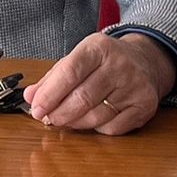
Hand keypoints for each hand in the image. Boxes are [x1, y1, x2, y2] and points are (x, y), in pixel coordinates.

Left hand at [22, 32, 176, 135]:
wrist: (146, 61)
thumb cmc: (105, 61)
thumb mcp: (79, 58)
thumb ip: (53, 78)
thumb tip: (30, 96)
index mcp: (99, 48)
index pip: (69, 73)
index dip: (49, 94)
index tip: (36, 108)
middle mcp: (120, 65)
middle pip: (82, 98)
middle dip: (58, 113)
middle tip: (47, 119)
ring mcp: (135, 86)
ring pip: (95, 116)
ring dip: (74, 123)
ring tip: (65, 119)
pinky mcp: (144, 105)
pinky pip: (112, 128)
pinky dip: (96, 128)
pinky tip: (92, 119)